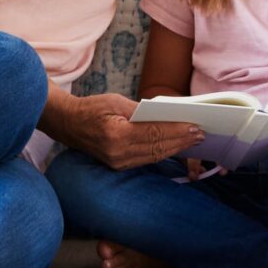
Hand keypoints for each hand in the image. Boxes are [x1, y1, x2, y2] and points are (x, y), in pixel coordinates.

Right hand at [69, 94, 207, 168]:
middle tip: (201, 133)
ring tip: (193, 139)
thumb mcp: (116, 102)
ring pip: (154, 156)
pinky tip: (175, 146)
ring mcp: (117, 163)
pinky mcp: (118, 165)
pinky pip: (146, 159)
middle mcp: (117, 154)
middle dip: (181, 141)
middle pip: (157, 148)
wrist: (67, 123)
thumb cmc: (91, 108)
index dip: (177, 131)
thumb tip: (167, 115)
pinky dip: (163, 152)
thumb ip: (141, 111)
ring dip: (175, 148)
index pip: (154, 134)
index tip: (195, 127)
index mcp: (116, 135)